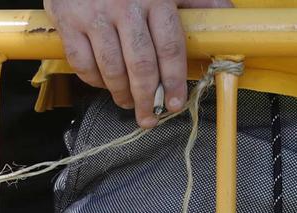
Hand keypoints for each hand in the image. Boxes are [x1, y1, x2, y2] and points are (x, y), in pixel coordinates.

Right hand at [44, 0, 232, 129]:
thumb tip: (227, 12)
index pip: (170, 48)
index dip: (174, 81)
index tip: (174, 103)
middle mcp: (125, 6)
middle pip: (141, 66)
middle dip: (147, 98)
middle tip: (150, 116)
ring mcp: (95, 15)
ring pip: (112, 69)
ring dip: (121, 94)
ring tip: (128, 103)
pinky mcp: (68, 21)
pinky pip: (83, 63)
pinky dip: (94, 81)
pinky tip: (104, 83)